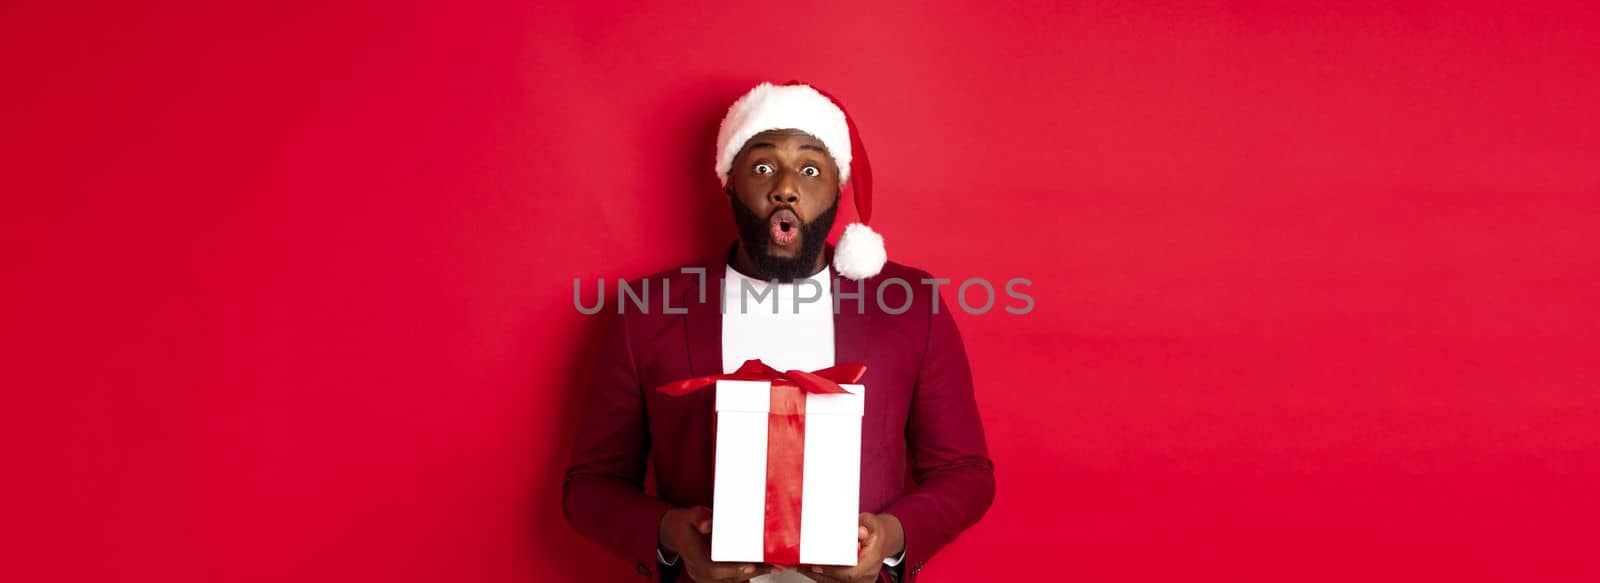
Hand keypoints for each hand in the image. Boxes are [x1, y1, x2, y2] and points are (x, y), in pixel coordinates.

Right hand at [660, 506, 776, 581]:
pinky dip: (752, 572)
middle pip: (729, 578)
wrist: (678, 534)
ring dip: (756, 573)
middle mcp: (700, 572)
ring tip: (775, 565)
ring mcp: (708, 578)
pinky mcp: (717, 578)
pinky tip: (768, 565)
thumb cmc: (687, 525)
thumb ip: (699, 518)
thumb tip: (707, 524)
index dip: (732, 570)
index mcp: (694, 558)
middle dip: (753, 572)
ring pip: (735, 580)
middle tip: (773, 564)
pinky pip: (736, 578)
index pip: (713, 570)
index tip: (749, 566)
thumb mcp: (690, 515)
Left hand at [803, 513, 904, 582]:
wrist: (882, 540)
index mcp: (872, 561)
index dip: (832, 571)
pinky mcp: (853, 581)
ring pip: (835, 582)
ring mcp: (861, 580)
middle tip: (801, 565)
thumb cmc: (874, 531)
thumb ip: (864, 525)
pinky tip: (809, 569)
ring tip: (801, 567)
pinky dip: (822, 576)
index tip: (815, 566)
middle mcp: (867, 574)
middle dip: (819, 573)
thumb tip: (859, 531)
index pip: (851, 572)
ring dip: (817, 575)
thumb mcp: (871, 523)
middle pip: (840, 579)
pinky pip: (835, 581)